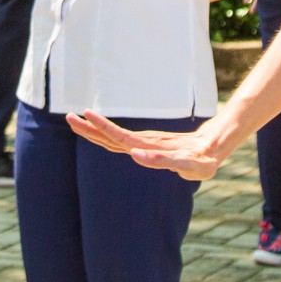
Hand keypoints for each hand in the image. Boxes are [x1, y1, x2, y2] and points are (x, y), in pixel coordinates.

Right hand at [66, 110, 229, 181]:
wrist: (212, 148)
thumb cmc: (202, 161)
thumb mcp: (187, 165)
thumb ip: (163, 161)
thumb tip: (135, 154)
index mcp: (147, 147)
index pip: (117, 137)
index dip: (99, 128)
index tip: (83, 116)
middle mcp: (143, 143)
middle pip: (110, 135)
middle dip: (89, 128)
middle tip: (68, 117)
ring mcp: (144, 143)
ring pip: (114, 137)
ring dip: (94, 130)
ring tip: (76, 121)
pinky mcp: (147, 146)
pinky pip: (122, 140)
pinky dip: (107, 136)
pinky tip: (98, 133)